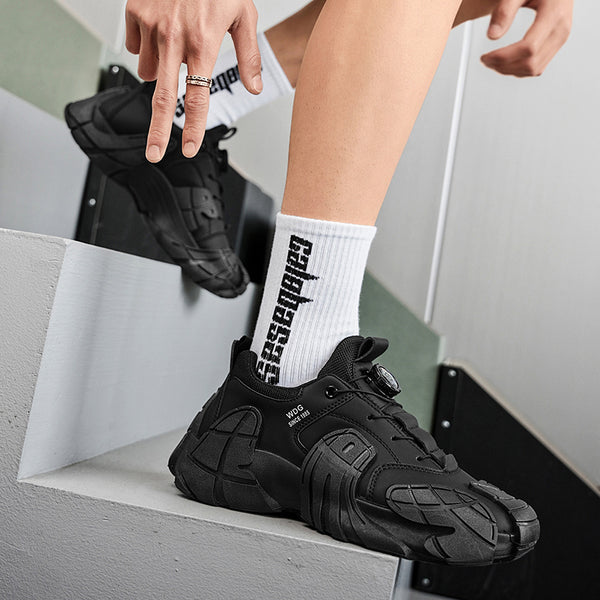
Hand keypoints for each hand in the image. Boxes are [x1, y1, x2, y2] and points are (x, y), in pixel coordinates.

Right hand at [125, 0, 261, 161]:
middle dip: (158, 130)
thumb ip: (248, 56)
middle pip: (163, 98)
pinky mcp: (135, 13)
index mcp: (203, 44)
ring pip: (150, 71)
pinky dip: (147, 47)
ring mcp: (151, 26)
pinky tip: (161, 32)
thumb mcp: (243, 15)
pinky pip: (136, 46)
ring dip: (161, 72)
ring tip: (176, 48)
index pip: (197, 97)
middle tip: (153, 153)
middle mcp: (174, 39)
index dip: (193, 127)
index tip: (189, 148)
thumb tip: (254, 88)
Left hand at [480, 0, 572, 76]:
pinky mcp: (556, 45)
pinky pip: (538, 67)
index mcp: (554, 14)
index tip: (485, 57)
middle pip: (530, 63)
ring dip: (510, 70)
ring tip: (493, 62)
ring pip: (534, 69)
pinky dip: (519, 70)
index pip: (528, 47)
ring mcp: (560, 39)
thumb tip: (492, 36)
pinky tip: (506, 62)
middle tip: (485, 60)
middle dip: (503, 66)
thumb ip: (505, 10)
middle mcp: (561, 30)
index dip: (504, 57)